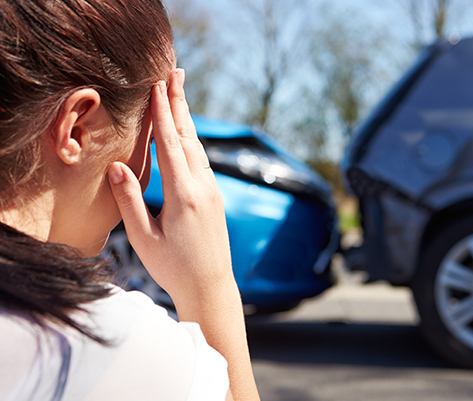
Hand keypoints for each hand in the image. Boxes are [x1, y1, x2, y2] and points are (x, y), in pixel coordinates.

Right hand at [107, 68, 232, 300]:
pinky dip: (192, 141)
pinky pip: (202, 161)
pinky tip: (187, 134)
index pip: (170, 144)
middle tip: (175, 72)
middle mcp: (203, 188)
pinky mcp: (215, 197)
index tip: (157, 85)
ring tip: (179, 94)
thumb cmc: (174, 267)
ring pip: (198, 147)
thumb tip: (117, 165)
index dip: (162, 113)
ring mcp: (213, 191)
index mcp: (183, 195)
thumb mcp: (144, 238)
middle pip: (189, 137)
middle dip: (179, 103)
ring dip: (187, 119)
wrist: (211, 286)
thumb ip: (130, 199)